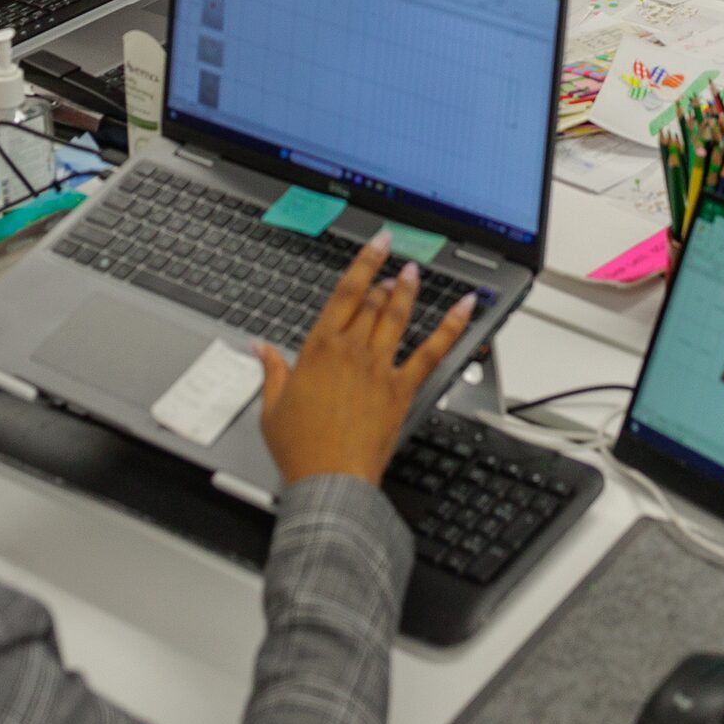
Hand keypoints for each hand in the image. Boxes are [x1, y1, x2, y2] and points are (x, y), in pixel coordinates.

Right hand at [257, 234, 475, 487]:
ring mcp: (379, 368)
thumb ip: (271, 371)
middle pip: (372, 302)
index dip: (364, 263)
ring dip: (408, 291)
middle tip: (392, 267)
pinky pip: (431, 352)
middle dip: (384, 280)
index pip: (345, 292)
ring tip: (415, 273)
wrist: (329, 479)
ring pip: (397, 317)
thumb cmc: (300, 448)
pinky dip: (450, 327)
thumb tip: (259, 348)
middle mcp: (351, 351)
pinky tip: (464, 307)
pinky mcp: (401, 389)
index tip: (376, 244)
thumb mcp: (272, 407)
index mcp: (318, 349)